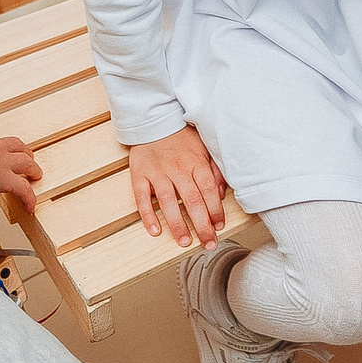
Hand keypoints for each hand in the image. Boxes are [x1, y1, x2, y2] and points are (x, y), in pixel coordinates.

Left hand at [0, 134, 36, 272]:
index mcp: (0, 176)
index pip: (23, 190)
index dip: (30, 199)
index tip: (31, 207)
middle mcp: (1, 158)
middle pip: (26, 163)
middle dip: (33, 170)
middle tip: (35, 176)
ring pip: (18, 145)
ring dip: (24, 152)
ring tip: (26, 155)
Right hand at [128, 125, 228, 245]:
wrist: (153, 119)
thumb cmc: (182, 137)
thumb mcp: (204, 147)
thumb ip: (215, 170)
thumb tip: (221, 194)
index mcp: (195, 162)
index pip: (208, 191)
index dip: (215, 211)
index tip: (220, 226)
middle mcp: (177, 169)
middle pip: (192, 200)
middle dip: (202, 225)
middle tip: (208, 243)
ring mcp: (157, 172)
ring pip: (168, 202)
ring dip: (177, 224)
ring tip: (185, 241)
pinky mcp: (139, 175)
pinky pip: (142, 198)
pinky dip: (147, 215)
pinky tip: (154, 230)